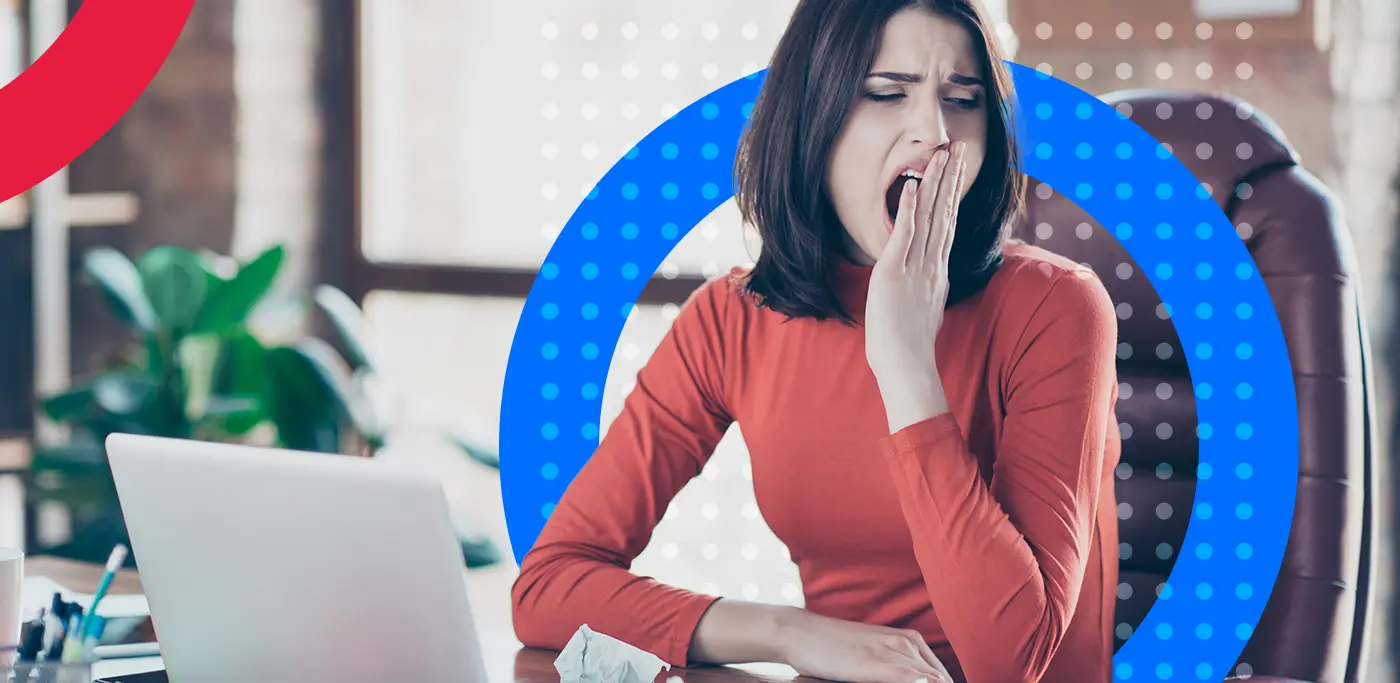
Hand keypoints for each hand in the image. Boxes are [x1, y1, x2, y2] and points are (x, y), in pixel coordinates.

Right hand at [774, 608, 954, 682]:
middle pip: (939, 678)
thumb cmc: (834, 645)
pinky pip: (904, 675)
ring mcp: (887, 653)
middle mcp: (903, 644)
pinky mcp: (870, 664)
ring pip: (926, 677)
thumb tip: (921, 679)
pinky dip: (917, 682)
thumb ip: (899, 667)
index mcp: (909, 640)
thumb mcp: (873, 652)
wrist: (799, 631)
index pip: (942, 675)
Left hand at [864, 142, 964, 430]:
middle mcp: (932, 265)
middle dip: (951, 177)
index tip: (956, 168)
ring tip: (941, 154)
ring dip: (935, 184)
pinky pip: (905, 237)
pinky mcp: (895, 274)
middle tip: (958, 146)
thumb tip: (927, 278)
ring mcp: (916, 268)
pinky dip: (911, 211)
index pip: (947, 223)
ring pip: (930, 218)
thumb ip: (924, 286)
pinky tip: (914, 186)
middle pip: (945, 213)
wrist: (905, 365)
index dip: (952, 194)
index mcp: (937, 271)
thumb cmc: (907, 343)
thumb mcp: (921, 306)